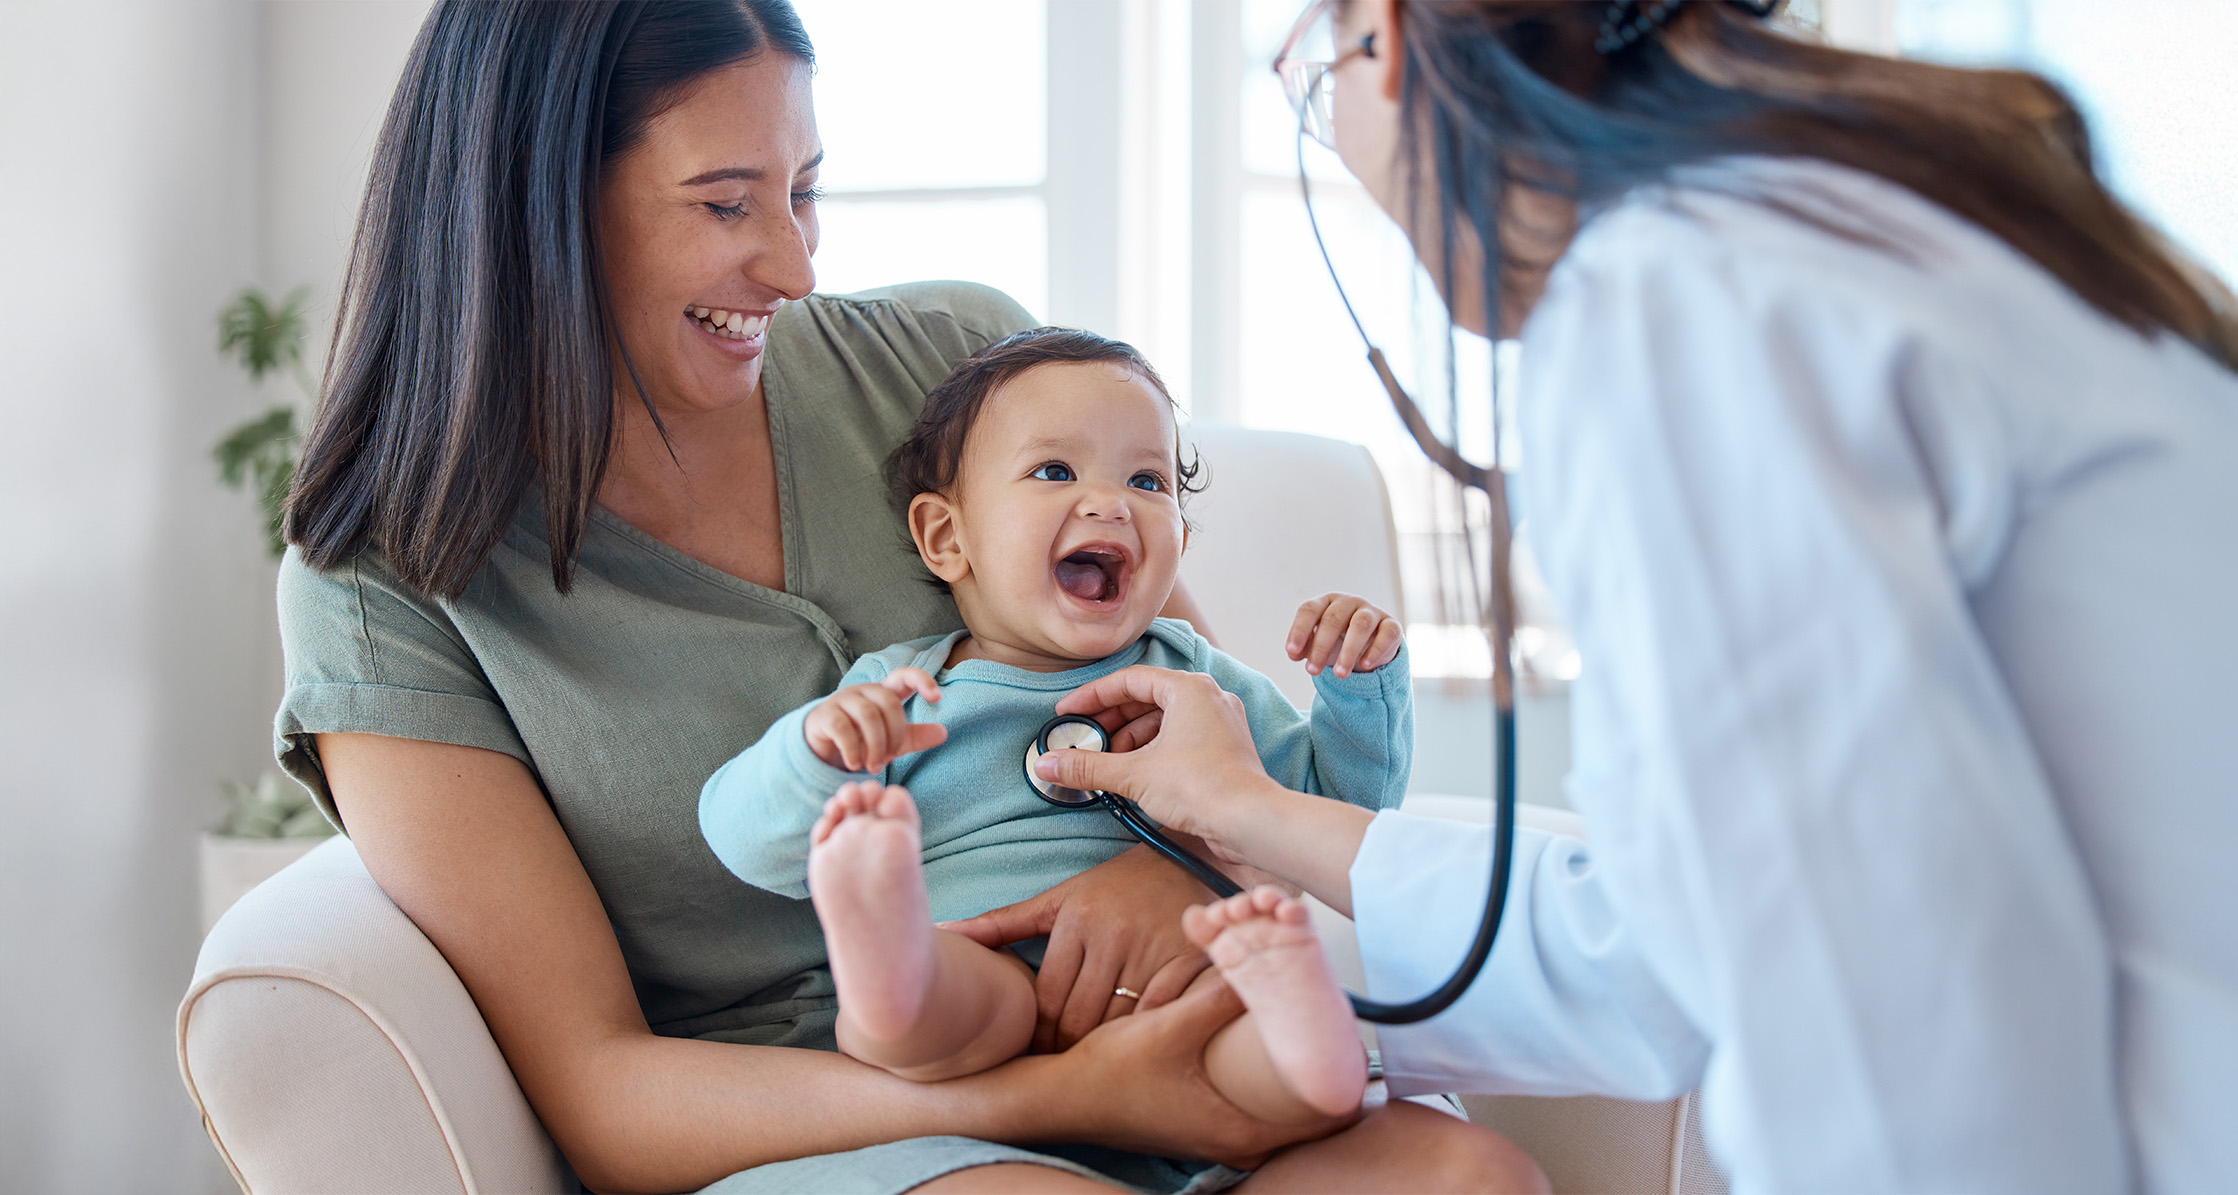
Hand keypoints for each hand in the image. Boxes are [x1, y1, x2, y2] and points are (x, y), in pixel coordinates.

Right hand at [803, 667, 945, 771]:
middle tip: (889, 758)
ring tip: (874, 767)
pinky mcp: (824, 715)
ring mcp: (841, 700)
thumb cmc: (861, 740)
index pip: (903, 676)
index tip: (937, 697)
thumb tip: (943, 732)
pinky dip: (853, 750)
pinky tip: (855, 764)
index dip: (921, 680)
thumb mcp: (891, 741)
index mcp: (883, 693)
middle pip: (888, 702)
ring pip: (867, 714)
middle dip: (894, 733)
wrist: (822, 749)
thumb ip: (915, 736)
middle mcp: (863, 691)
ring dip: (875, 745)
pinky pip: (843, 728)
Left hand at [941, 845, 1215, 1051]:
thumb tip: (944, 934)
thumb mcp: (1059, 899)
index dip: (1038, 1036)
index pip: (1047, 1000)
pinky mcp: (1190, 960)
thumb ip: (1002, 923)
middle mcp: (1113, 933)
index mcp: (1077, 919)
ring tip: (1095, 1064)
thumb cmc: (1113, 887)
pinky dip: (1146, 1037)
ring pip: (1118, 1024)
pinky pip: (1160, 1016)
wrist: (1187, 857)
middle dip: (1067, 1050)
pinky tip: (1138, 1047)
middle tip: (1062, 1068)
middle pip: (1081, 1018)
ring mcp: (1153, 948)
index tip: (1036, 1053)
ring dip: (1105, 1050)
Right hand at [1034, 666, 1282, 848]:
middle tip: (1083, 740)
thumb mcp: (1134, 774)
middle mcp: (1208, 698)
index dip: (1092, 697)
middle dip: (1111, 721)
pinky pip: (1180, 739)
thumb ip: (1088, 766)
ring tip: (1107, 763)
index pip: (1129, 680)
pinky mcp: (1224, 749)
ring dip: (1130, 739)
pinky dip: (1153, 751)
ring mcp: (1219, 723)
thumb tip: (1047, 764)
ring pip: (1163, 721)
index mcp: (1189, 689)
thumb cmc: (1202, 787)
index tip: (1068, 713)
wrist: (1251, 822)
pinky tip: (1134, 774)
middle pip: (1146, 699)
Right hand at [1044, 976, 1350, 1164]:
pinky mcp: (1205, 1125)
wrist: (1060, 1100)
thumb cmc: (1110, 1074)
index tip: (1357, 1050)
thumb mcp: (1168, 1028)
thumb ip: (1216, 996)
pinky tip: (1267, 1052)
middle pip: (1308, 1119)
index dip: (1347, 1084)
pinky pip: (1257, 1109)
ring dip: (1296, 1081)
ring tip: (1312, 1037)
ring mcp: (1220, 1138)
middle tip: (1339, 1035)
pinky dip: (1269, 1086)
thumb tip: (1258, 958)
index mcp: (1239, 1128)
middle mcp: (1235, 1142)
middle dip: (1325, 1078)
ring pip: (1282, 1114)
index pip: (1323, 1118)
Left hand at [1285, 592, 1402, 677]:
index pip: (1309, 609)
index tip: (1292, 652)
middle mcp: (1349, 602)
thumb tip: (1293, 653)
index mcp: (1326, 602)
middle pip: (1333, 619)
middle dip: (1321, 646)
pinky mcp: (1391, 625)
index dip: (1299, 630)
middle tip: (1312, 671)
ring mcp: (1372, 612)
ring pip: (1361, 625)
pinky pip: (1387, 633)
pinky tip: (1365, 665)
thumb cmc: (1338, 642)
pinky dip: (1376, 650)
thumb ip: (1304, 647)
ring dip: (1348, 651)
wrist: (1371, 646)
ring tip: (1339, 674)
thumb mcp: (1318, 644)